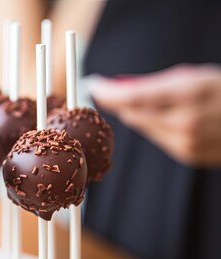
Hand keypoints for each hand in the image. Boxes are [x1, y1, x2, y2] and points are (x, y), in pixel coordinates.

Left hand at [86, 64, 220, 167]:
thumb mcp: (193, 75)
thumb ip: (153, 83)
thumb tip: (117, 86)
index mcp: (187, 94)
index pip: (131, 96)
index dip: (106, 91)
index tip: (92, 84)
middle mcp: (184, 122)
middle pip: (132, 114)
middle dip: (120, 101)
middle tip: (109, 89)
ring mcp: (186, 143)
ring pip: (143, 127)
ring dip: (140, 114)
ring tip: (154, 101)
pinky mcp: (187, 155)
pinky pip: (159, 139)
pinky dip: (156, 127)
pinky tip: (170, 118)